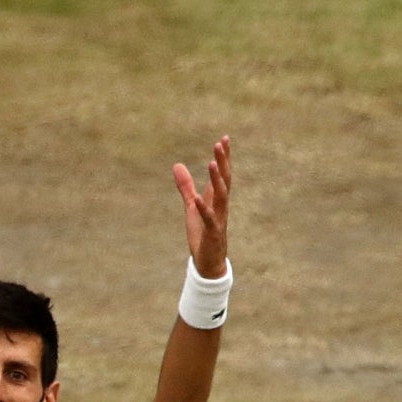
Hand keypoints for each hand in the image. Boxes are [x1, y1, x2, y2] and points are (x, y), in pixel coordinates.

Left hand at [173, 136, 231, 279]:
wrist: (208, 262)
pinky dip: (204, 208)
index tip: (224, 139)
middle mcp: (221, 206)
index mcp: (217, 199)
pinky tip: (198, 198)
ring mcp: (218, 219)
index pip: (222, 175)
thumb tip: (176, 165)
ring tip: (211, 163)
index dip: (223, 157)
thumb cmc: (202, 233)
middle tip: (220, 144)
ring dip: (216, 180)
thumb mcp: (191, 206)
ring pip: (221, 196)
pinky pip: (209, 219)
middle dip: (222, 162)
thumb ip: (185, 186)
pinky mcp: (212, 233)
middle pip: (224, 181)